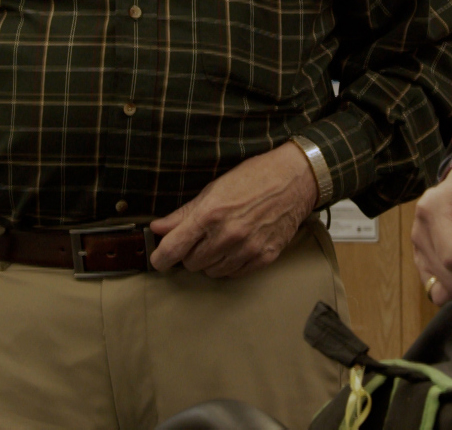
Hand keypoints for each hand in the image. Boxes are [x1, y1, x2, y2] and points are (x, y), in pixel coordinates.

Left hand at [150, 142, 318, 277]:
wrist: (294, 179)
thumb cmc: (253, 178)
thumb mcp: (213, 190)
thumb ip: (183, 214)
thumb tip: (157, 229)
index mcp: (210, 214)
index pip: (173, 248)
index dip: (160, 258)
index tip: (157, 259)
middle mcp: (228, 235)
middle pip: (191, 264)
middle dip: (190, 253)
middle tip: (199, 239)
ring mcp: (247, 248)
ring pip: (212, 272)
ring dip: (210, 261)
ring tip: (220, 240)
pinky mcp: (264, 257)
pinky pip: (234, 274)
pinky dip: (229, 265)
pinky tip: (235, 248)